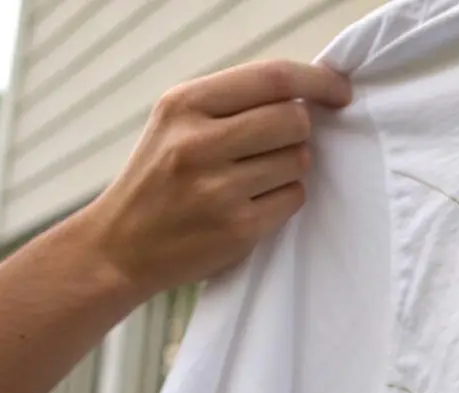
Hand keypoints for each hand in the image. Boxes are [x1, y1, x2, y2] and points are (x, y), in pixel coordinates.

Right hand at [79, 59, 351, 298]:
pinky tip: (255, 202)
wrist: (120, 247)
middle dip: (300, 130)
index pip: (272, 78)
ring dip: (291, 166)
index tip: (338, 91)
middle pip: (293, 120)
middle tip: (279, 144)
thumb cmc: (159, 179)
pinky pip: (294, 198)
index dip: (317, 81)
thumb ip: (232, 103)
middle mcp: (198, 143)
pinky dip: (285, 197)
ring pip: (298, 160)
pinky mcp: (237, 228)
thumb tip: (306, 93)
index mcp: (184, 105)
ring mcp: (218, 189)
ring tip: (256, 176)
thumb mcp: (176, 124)